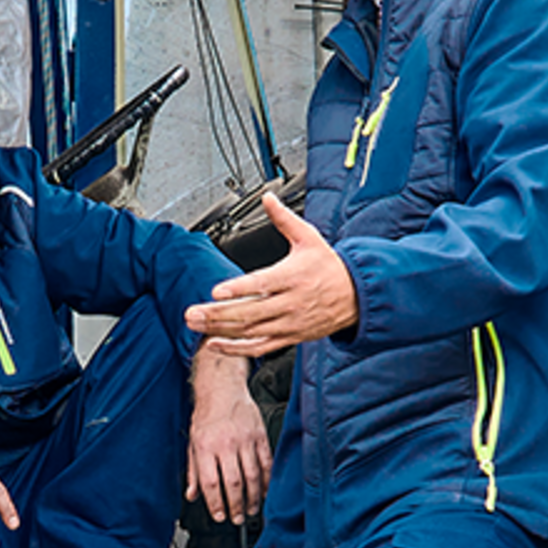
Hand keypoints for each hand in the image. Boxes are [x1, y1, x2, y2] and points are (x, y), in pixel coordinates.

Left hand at [184, 194, 357, 355]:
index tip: (216, 292)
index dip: (238, 289)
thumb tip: (267, 197)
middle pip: (249, 312)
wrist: (356, 296)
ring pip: (251, 331)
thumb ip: (283, 219)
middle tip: (192, 313)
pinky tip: (216, 345)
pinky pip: (260, 347)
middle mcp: (290, 303)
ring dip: (220, 331)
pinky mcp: (289, 337)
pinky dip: (237, 349)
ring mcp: (288, 323)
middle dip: (217, 315)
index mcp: (292, 277)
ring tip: (196, 326)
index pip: (261, 284)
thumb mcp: (309, 238)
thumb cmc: (329, 266)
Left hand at [186, 347, 270, 524]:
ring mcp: (245, 439)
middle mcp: (225, 443)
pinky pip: (266, 463)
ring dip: (253, 497)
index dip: (216, 503)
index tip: (219, 516)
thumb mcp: (192, 443)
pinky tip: (265, 491)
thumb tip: (192, 495)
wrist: (222, 388)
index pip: (211, 482)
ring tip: (251, 509)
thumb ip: (193, 471)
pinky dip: (267, 480)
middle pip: (233, 483)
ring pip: (252, 475)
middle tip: (237, 518)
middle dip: (236, 505)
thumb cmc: (206, 416)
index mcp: (205, 447)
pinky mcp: (260, 435)